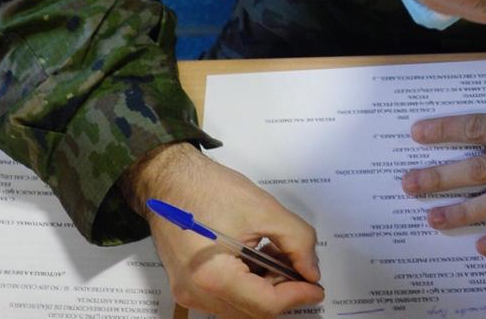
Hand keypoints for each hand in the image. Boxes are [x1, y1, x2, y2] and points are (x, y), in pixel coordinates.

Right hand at [122, 143, 324, 317]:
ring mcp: (188, 292)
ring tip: (278, 256)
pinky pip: (226, 297)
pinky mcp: (188, 284)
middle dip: (283, 292)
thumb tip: (310, 271)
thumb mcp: (265, 210)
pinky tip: (259, 258)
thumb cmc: (208, 189)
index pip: (265, 304)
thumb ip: (297, 242)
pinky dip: (248, 285)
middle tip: (301, 268)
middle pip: (252, 311)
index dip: (297, 296)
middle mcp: (196, 293)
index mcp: (213, 276)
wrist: (169, 179)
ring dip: (266, 289)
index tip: (316, 287)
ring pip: (240, 307)